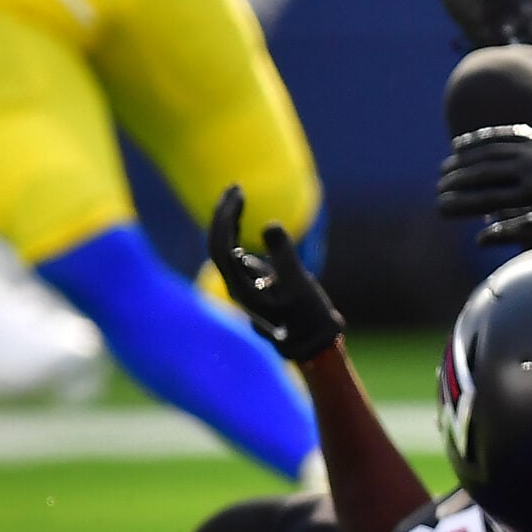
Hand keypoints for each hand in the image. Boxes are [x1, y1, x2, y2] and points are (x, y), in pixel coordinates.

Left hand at [207, 185, 342, 361]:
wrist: (313, 343)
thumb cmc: (308, 315)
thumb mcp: (299, 283)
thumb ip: (284, 254)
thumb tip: (269, 225)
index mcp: (240, 288)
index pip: (222, 246)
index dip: (227, 217)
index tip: (239, 193)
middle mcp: (235, 287)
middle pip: (218, 244)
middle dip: (224, 214)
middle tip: (235, 188)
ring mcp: (242, 286)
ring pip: (225, 248)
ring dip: (229, 222)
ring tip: (237, 196)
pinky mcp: (252, 285)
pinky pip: (235, 254)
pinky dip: (236, 233)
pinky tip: (241, 219)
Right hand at [437, 122, 531, 244]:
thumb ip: (516, 232)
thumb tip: (480, 239)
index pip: (487, 199)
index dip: (461, 203)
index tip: (441, 207)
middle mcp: (531, 167)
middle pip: (483, 173)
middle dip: (456, 181)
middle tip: (437, 189)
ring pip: (489, 152)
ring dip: (463, 160)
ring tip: (444, 170)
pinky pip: (502, 135)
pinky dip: (480, 140)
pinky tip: (463, 145)